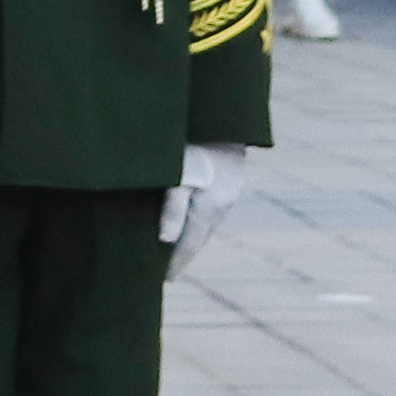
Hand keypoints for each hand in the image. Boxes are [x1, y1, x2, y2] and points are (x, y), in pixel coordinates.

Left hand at [159, 142, 254, 278]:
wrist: (222, 114)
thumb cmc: (193, 142)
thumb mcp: (178, 175)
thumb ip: (173, 208)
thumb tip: (166, 239)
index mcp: (211, 207)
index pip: (190, 245)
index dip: (176, 263)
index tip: (165, 280)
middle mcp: (223, 203)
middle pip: (200, 236)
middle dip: (183, 253)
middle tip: (166, 269)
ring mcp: (229, 191)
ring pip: (207, 221)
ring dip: (192, 234)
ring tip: (174, 246)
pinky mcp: (230, 177)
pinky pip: (211, 206)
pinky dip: (198, 216)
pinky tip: (189, 216)